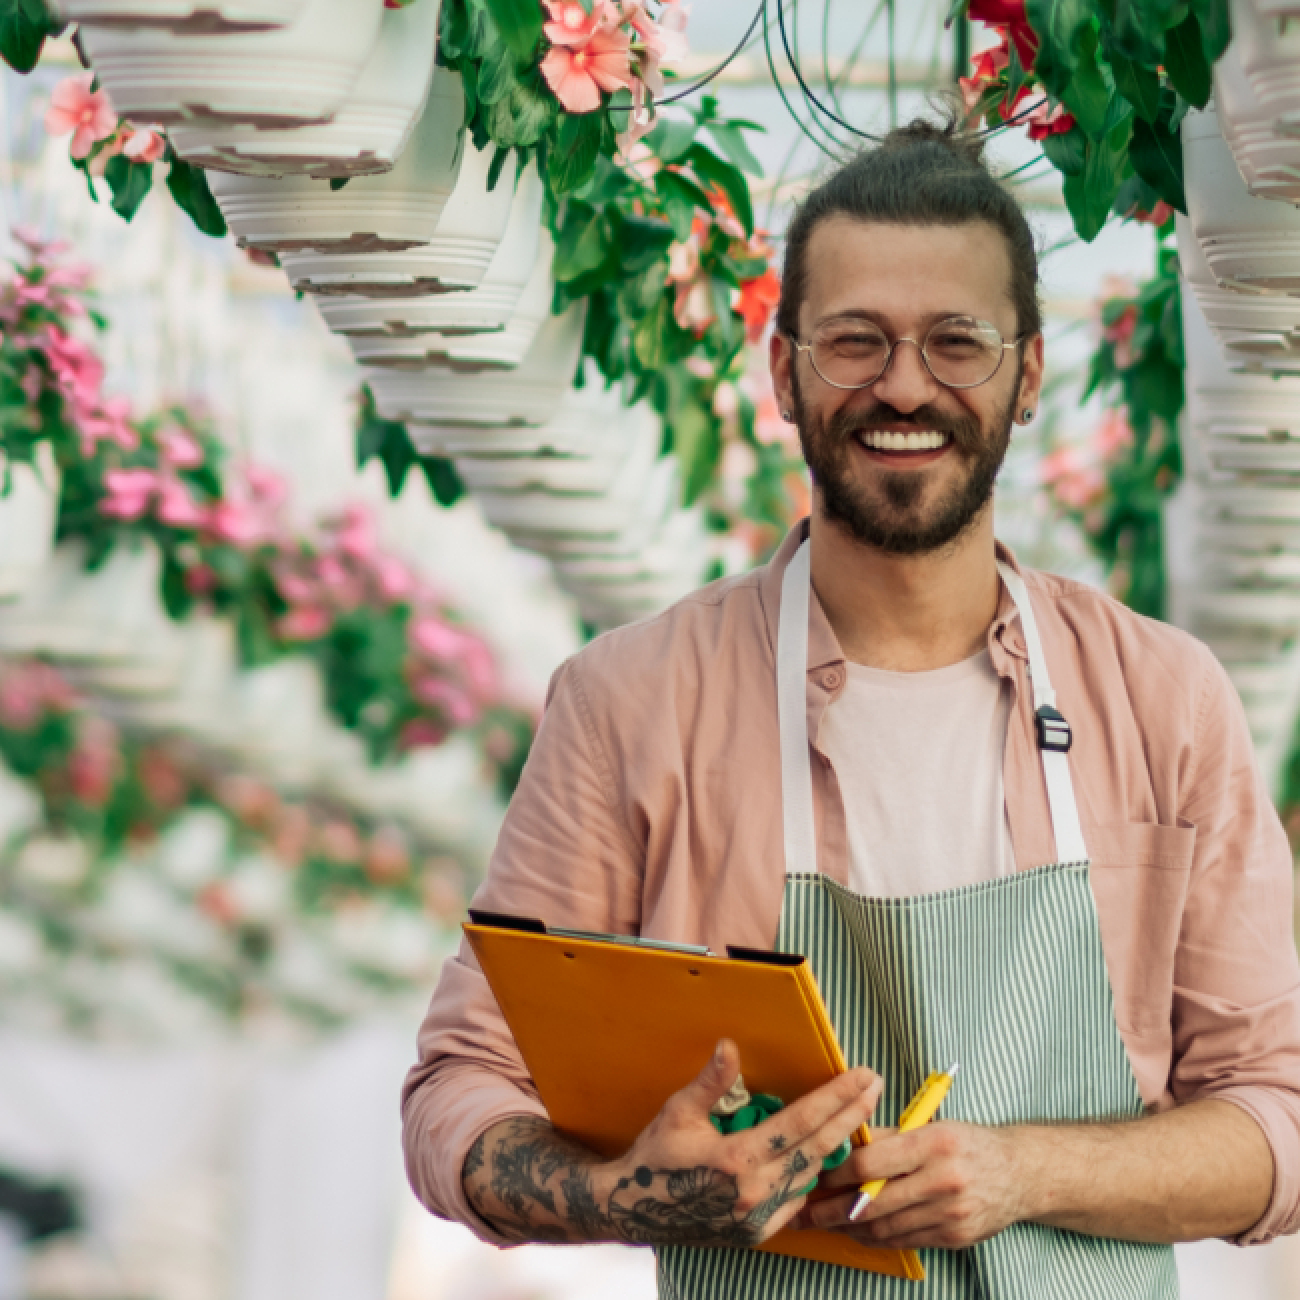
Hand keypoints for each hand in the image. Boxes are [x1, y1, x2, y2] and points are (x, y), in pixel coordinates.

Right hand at [593, 1038, 883, 1247]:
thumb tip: (731, 1047)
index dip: (836, 1097)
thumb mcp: (679, 1111)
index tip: (862, 1076)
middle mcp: (754, 1190)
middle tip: (875, 1087)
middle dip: (852, 1114)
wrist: (633, 1209)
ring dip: (837, 1144)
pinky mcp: (757, 1232)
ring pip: (812, 1175)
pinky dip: (812, 1175)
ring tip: (857, 1115)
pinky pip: (797, 1200)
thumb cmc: (656, 1156)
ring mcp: (758, 1216)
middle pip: (819, 1147)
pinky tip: (822, 1155)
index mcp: (738, 1158)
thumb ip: (712, 1081)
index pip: (802, 1122)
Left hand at [802, 1121, 1026, 1249]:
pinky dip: (876, 1239)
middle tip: (804, 1212)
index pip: (871, 1162)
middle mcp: (943, 1180)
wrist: (1019, 1173)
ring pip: (886, 1228)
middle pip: (874, 1202)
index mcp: (934, 1144)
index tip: (814, 1175)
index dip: (837, 1173)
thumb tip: (841, 1142)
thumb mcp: (930, 1125)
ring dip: (850, 1229)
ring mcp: (951, 1214)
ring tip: (825, 1224)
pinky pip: (905, 1241)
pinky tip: (858, 1232)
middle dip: (833, 1210)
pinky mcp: (955, 1238)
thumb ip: (887, 1136)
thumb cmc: (967, 1143)